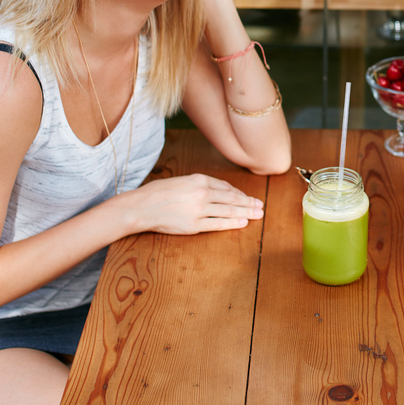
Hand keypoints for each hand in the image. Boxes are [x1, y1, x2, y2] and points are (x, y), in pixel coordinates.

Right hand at [129, 173, 262, 233]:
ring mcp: (199, 209)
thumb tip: (220, 190)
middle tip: (261, 206)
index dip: (239, 193)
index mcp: (199, 179)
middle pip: (232, 198)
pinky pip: (217, 224)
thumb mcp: (182, 180)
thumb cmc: (159, 192)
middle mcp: (202, 193)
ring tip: (257, 215)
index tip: (248, 198)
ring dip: (246, 213)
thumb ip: (201, 185)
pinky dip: (232, 223)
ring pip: (228, 211)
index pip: (225, 187)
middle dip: (248, 203)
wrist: (142, 206)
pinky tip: (242, 223)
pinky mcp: (194, 224)